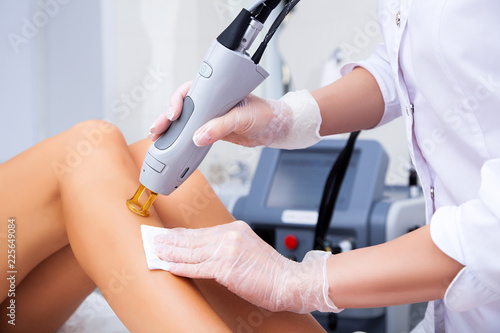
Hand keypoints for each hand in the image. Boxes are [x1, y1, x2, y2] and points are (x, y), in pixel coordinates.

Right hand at [148, 82, 322, 148]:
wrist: (274, 129)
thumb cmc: (264, 114)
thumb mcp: (243, 118)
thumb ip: (222, 126)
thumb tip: (198, 137)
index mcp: (217, 90)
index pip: (191, 90)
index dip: (178, 100)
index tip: (174, 112)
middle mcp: (210, 101)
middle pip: (182, 106)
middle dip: (166, 117)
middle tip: (157, 129)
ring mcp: (209, 116)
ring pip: (184, 120)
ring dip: (169, 129)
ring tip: (156, 138)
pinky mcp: (210, 130)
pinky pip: (191, 133)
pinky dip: (180, 139)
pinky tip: (170, 145)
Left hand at [154, 221, 339, 312]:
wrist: (289, 281)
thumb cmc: (271, 270)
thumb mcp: (249, 249)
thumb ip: (228, 246)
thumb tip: (207, 252)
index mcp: (235, 229)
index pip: (201, 232)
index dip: (181, 234)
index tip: (168, 235)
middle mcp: (229, 236)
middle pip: (193, 239)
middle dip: (171, 240)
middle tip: (153, 240)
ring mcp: (227, 250)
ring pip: (191, 251)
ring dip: (170, 252)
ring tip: (155, 251)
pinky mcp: (225, 268)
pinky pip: (196, 267)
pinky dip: (180, 266)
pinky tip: (168, 265)